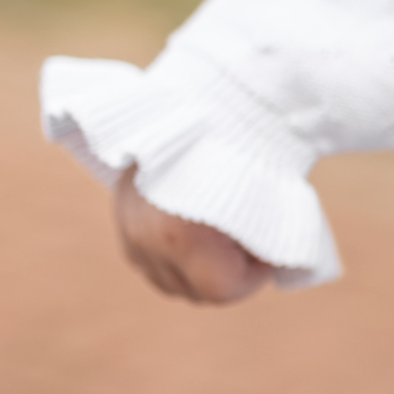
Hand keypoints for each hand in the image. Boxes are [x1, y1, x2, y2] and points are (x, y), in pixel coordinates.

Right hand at [114, 167, 274, 304]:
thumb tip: (271, 275)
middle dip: (226, 272)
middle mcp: (144, 237)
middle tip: (246, 236)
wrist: (215, 102)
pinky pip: (150, 261)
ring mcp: (128, 228)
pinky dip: (176, 253)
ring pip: (170, 281)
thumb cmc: (253, 157)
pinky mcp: (121, 218)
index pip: (219, 291)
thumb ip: (262, 253)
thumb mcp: (271, 210)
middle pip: (193, 292)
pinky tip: (197, 225)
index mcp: (178, 236)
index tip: (266, 247)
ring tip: (220, 227)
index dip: (253, 275)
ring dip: (199, 266)